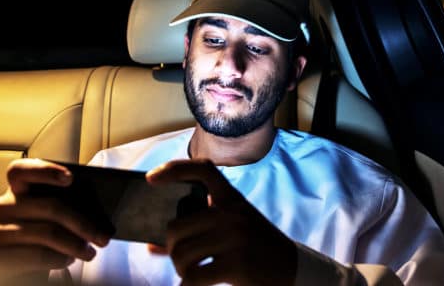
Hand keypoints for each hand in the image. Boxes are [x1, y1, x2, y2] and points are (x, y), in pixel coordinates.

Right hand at [0, 159, 113, 279]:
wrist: (26, 266)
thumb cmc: (47, 233)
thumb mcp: (57, 216)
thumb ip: (68, 204)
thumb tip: (98, 209)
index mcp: (17, 189)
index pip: (20, 170)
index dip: (45, 171)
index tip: (71, 178)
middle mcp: (0, 207)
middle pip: (48, 206)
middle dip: (82, 223)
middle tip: (103, 237)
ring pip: (45, 233)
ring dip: (74, 244)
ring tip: (90, 252)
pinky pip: (34, 256)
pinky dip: (57, 259)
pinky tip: (67, 260)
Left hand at [147, 159, 296, 285]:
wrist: (292, 268)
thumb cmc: (257, 247)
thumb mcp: (235, 229)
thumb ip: (200, 229)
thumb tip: (153, 245)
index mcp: (232, 199)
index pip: (202, 170)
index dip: (174, 169)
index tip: (152, 178)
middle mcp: (232, 214)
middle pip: (176, 227)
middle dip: (171, 248)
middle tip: (180, 258)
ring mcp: (234, 238)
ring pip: (182, 254)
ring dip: (180, 269)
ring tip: (190, 272)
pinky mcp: (236, 264)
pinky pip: (194, 276)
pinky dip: (188, 284)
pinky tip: (193, 284)